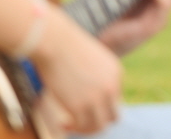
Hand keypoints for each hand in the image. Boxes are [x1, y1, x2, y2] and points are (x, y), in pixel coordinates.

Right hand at [30, 7, 122, 134]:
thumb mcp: (89, 58)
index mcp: (116, 72)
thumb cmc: (65, 44)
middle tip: (81, 120)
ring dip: (86, 128)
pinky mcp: (81, 106)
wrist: (54, 41)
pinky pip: (83, 126)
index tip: (84, 107)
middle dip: (98, 120)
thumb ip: (94, 75)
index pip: (115, 98)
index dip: (100, 105)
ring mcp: (98, 97)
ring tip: (71, 124)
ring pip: (100, 125)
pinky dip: (74, 128)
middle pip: (113, 115)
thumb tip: (85, 89)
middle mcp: (111, 86)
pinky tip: (63, 123)